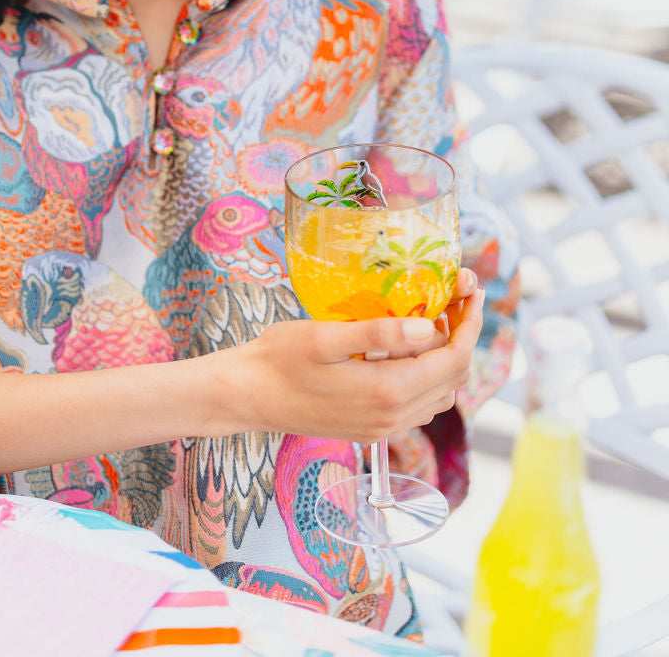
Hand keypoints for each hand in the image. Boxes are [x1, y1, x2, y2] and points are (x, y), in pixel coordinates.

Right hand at [216, 286, 484, 445]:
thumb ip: (382, 334)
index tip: (473, 292)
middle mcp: (392, 417)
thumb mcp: (326, 336)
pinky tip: (407, 348)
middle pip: (453, 378)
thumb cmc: (279, 359)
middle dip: (461, 336)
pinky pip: (417, 405)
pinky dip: (426, 375)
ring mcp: (383, 428)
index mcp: (387, 392)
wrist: (247, 397)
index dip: (470, 324)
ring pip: (439, 395)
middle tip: (453, 296)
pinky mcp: (371, 429)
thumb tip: (429, 327)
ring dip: (445, 357)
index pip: (453, 360)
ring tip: (431, 317)